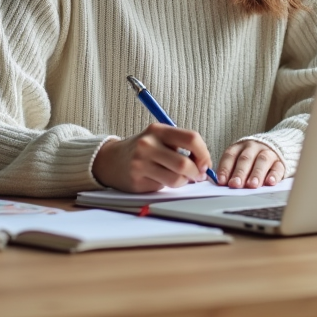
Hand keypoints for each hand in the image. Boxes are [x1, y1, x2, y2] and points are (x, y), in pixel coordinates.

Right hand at [92, 123, 212, 192]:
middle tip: (197, 175)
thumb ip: (181, 146)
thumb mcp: (159, 138)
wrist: (111, 160)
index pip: (191, 138)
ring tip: (180, 177)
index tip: (205, 162)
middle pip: (184, 163)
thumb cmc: (143, 149)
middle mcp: (148, 144)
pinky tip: (163, 179)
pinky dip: (170, 186)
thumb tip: (204, 164)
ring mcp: (141, 163)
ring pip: (176, 179)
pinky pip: (164, 187)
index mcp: (158, 130)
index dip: (204, 153)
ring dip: (184, 181)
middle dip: (196, 172)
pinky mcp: (137, 180)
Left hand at [217, 140, 285, 188]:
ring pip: (262, 161)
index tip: (222, 181)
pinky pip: (278, 167)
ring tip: (252, 185)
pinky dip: (274, 175)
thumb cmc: (252, 159)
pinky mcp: (281, 161)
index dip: (225, 168)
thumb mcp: (239, 161)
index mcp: (240, 147)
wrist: (276, 147)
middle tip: (236, 184)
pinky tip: (270, 182)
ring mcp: (268, 153)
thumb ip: (231, 171)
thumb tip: (222, 184)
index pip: (230, 156)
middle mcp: (253, 148)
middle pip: (246, 159)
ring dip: (256, 173)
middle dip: (240, 172)